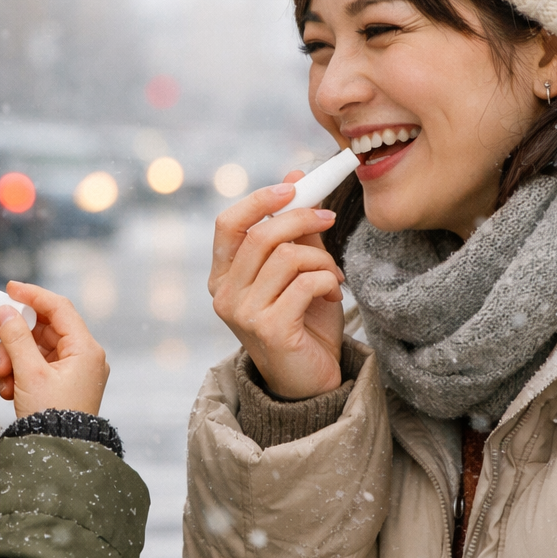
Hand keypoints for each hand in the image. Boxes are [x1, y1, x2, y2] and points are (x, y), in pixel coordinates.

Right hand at [0, 281, 108, 418]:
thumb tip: (5, 311)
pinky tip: (9, 389)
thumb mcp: (29, 373)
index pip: (59, 308)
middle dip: (14, 335)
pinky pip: (37, 368)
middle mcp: (84, 357)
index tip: (8, 288)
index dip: (32, 295)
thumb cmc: (51, 416)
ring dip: (12, 358)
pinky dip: (19, 373)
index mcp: (85, 349)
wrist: (58, 457)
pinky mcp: (63, 386)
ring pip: (36, 350)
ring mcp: (74, 372)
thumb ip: (15, 338)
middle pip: (43, 330)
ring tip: (1, 375)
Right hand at [209, 171, 345, 399]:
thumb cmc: (302, 322)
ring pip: (288, 257)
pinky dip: (327, 281)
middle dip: (302, 219)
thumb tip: (294, 177)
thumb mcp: (298, 270)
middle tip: (329, 219)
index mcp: (223, 276)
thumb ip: (294, 230)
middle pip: (262, 235)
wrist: (310, 379)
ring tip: (333, 275)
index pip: (228, 224)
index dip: (259, 200)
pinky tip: (333, 293)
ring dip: (321, 260)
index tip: (293, 187)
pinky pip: (305, 283)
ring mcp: (244, 314)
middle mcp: (225, 294)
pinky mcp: (270, 328)